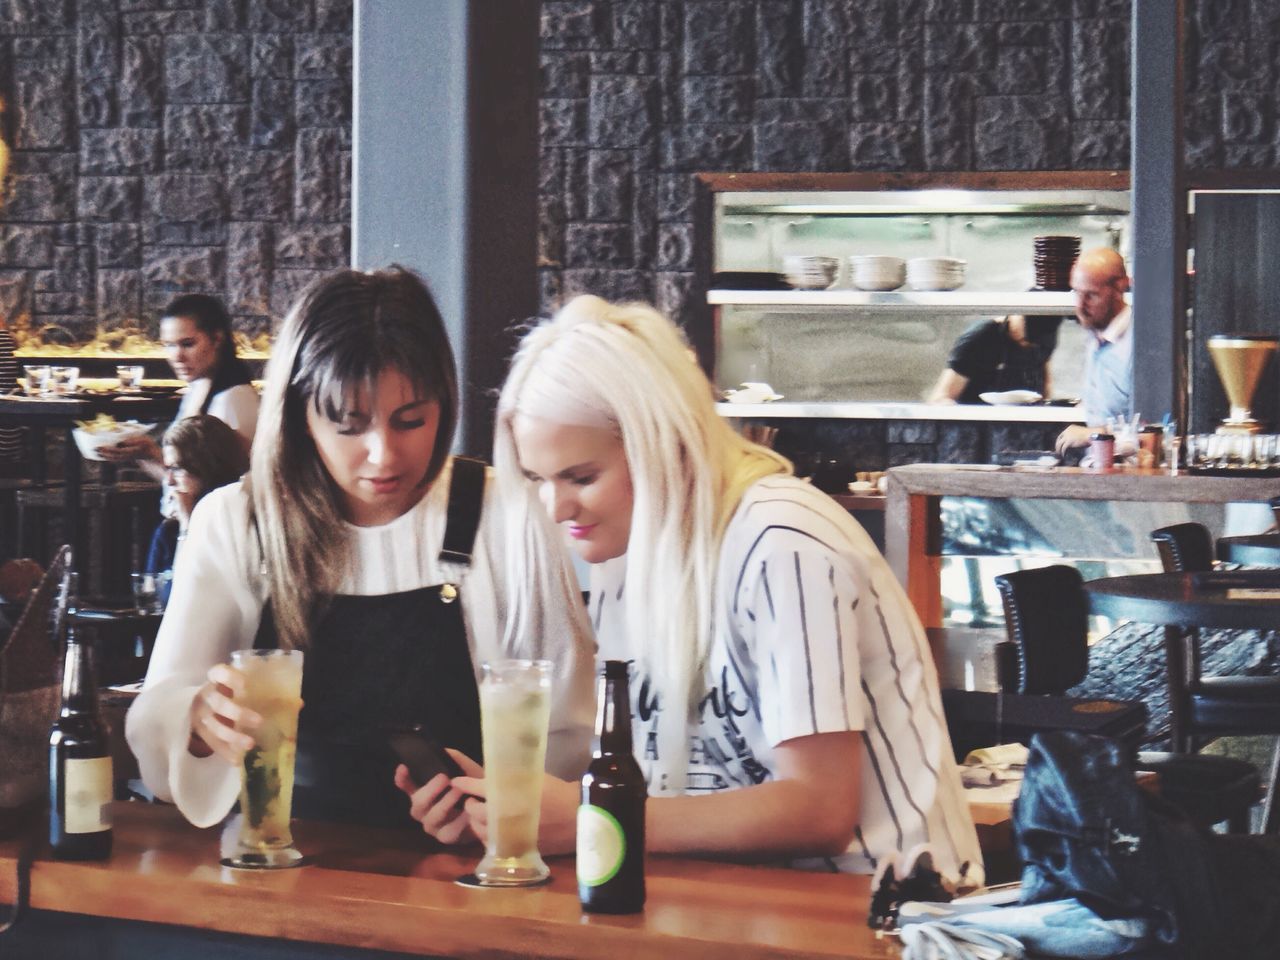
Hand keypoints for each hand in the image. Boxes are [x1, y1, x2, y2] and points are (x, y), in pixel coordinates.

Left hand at [99, 433, 160, 464]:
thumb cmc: (147, 444)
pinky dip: (108, 458)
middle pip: (113, 456)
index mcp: (131, 451)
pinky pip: (115, 459)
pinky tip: (104, 455)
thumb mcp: (142, 440)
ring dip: (104, 456)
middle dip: (104, 453)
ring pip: (113, 458)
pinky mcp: (125, 458)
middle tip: (95, 449)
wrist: (152, 452)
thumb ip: (132, 441)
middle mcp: (128, 456)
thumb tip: (121, 442)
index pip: (117, 451)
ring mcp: (126, 458)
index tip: (101, 446)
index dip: (108, 449)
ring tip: (97, 452)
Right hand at [188, 662, 260, 763]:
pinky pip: (211, 743)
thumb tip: (299, 704)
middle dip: (238, 714)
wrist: (202, 703)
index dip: (230, 678)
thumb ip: (266, 692)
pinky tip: (237, 760)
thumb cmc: (230, 690)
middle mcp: (206, 695)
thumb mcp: (242, 686)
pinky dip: (225, 752)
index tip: (245, 684)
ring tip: (250, 744)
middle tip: (259, 721)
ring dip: (232, 736)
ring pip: (214, 726)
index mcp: (217, 678)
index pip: (220, 673)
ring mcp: (201, 714)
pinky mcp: (199, 731)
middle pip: (219, 704)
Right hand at [396, 749, 483, 844]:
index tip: (403, 767)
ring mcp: (434, 826)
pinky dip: (459, 821)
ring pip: (431, 818)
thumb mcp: (466, 770)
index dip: (402, 778)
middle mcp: (424, 810)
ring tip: (459, 791)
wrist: (492, 809)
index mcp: (424, 791)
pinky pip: (449, 831)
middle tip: (444, 778)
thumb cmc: (474, 786)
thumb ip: (455, 760)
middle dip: (430, 790)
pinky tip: (468, 813)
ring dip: (445, 803)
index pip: (407, 785)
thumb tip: (443, 751)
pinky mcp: (447, 837)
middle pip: (417, 803)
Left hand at [459, 770, 578, 856]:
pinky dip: (487, 836)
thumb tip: (489, 774)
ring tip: (480, 815)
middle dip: (470, 804)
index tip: (455, 781)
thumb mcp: (533, 778)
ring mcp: (508, 837)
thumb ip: (510, 777)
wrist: (577, 817)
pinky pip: (491, 845)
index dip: (465, 784)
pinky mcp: (514, 850)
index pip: (479, 788)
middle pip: (475, 812)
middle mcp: (504, 818)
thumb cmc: (556, 793)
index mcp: (509, 797)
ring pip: (479, 831)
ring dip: (476, 821)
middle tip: (473, 799)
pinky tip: (491, 830)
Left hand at [1055, 424, 1092, 455]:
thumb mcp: (1080, 432)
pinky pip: (1063, 447)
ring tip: (1059, 453)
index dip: (1060, 440)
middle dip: (1057, 445)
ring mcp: (1067, 436)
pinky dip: (1062, 451)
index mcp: (1070, 428)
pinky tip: (1063, 454)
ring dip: (1058, 449)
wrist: (1092, 434)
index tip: (1059, 444)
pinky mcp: (1069, 441)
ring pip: (1059, 444)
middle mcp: (1067, 431)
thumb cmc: (1089, 434)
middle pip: (1059, 439)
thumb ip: (1075, 435)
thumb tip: (1073, 441)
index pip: (1062, 434)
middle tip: (1057, 450)